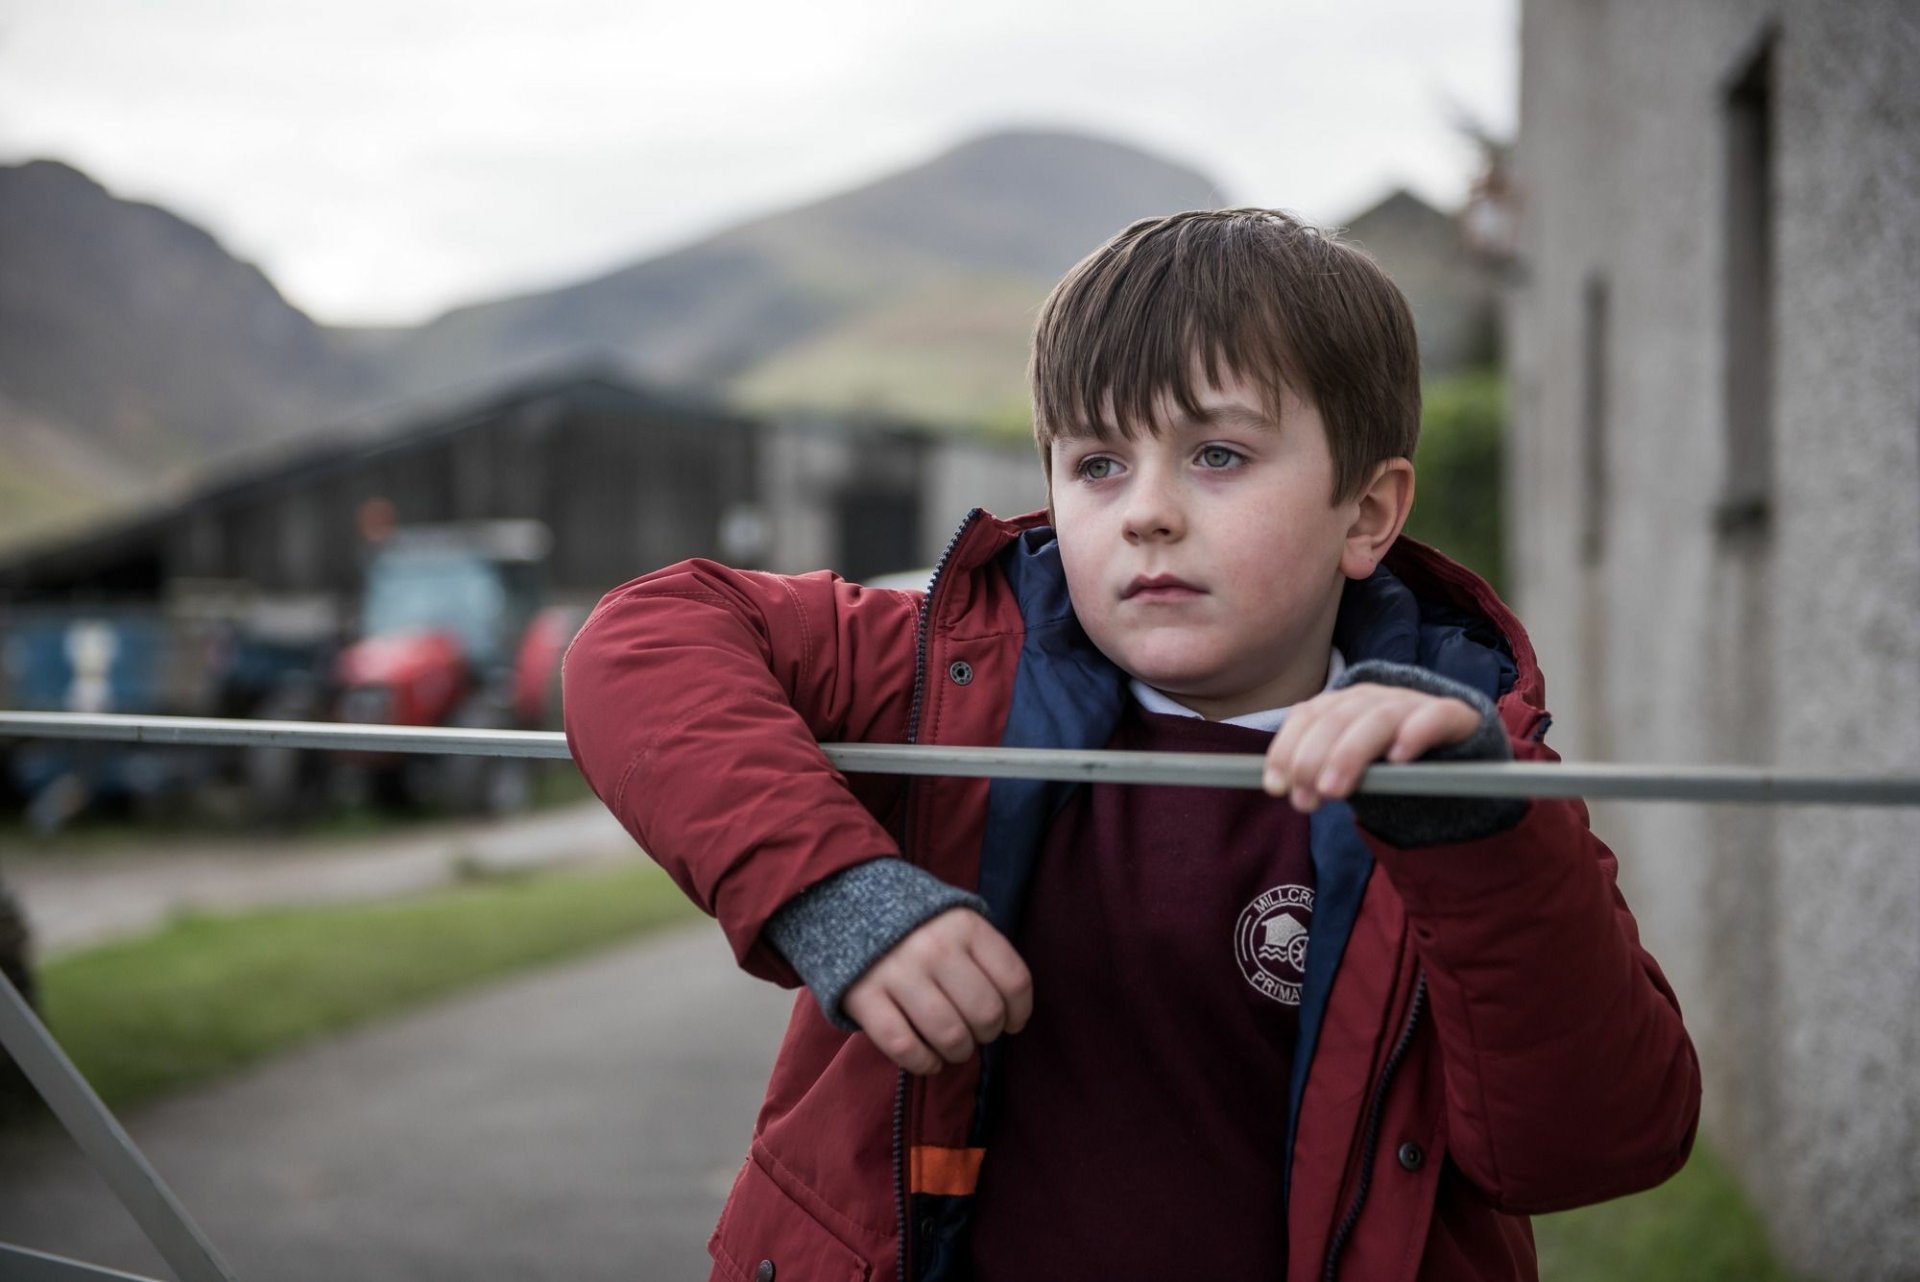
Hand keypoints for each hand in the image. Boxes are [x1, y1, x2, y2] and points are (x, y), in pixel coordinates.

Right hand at [843, 907, 1032, 1075]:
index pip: (1014, 981)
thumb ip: (985, 956)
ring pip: (950, 1035)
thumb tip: (1011, 1012)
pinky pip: (905, 1047)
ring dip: (959, 1052)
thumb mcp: (957, 921)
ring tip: (954, 1047)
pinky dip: (924, 1063)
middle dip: (987, 1034)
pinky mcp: (864, 997)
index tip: (1011, 1021)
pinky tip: (929, 1059)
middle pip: (986, 1014)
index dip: (1020, 1012)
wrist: (844, 905)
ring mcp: (898, 972)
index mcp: (965, 926)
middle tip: (976, 1032)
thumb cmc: (916, 926)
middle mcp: (935, 947)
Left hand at [1263, 684, 1480, 812]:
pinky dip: (1414, 734)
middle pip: (1337, 718)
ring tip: (1333, 789)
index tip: (1275, 786)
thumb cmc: (1395, 767)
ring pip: (1377, 719)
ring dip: (1350, 753)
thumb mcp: (1353, 770)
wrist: (1463, 760)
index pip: (1308, 715)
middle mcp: (1375, 698)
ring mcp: (1414, 703)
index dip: (1287, 748)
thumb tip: (1279, 786)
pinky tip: (1398, 758)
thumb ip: (1320, 773)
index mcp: (1345, 705)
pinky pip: (1433, 717)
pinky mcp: (1453, 715)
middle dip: (1312, 759)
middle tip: (1305, 800)